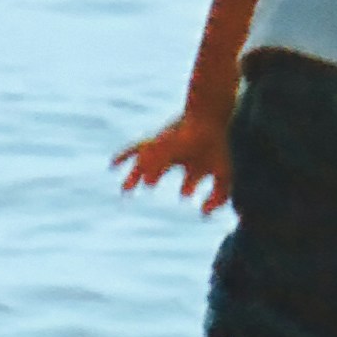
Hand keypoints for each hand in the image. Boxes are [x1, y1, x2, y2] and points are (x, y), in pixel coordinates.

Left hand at [111, 108, 233, 210]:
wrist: (207, 122)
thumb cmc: (217, 148)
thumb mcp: (224, 176)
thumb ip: (219, 197)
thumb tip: (204, 215)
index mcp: (196, 161)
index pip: (190, 177)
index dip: (188, 187)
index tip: (185, 194)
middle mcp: (179, 153)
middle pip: (162, 167)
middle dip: (155, 177)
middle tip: (148, 186)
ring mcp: (166, 147)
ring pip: (146, 162)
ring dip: (135, 176)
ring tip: (125, 189)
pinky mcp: (155, 143)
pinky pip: (136, 150)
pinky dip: (125, 156)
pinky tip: (112, 164)